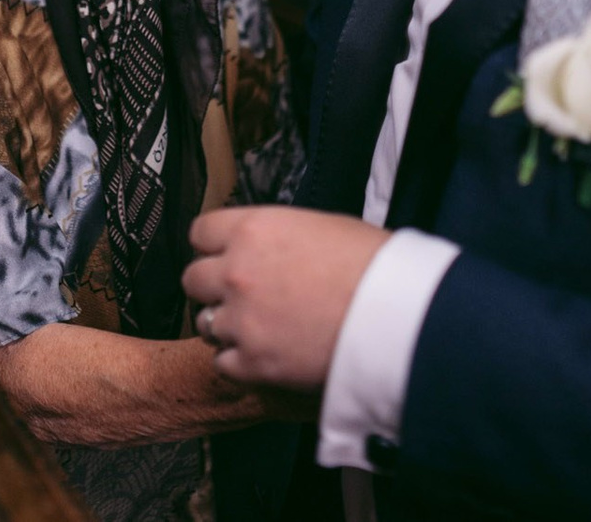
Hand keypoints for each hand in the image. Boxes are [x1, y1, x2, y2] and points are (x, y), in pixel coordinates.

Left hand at [183, 206, 391, 390]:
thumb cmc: (375, 267)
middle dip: (213, 287)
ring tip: (259, 328)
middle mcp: (236, 272)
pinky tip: (265, 354)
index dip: (213, 246)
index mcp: (253, 229)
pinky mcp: (252, 363)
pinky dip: (239, 362)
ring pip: (205, 323)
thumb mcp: (323, 226)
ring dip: (227, 326)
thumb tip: (273, 243)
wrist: (397, 315)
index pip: (200, 232)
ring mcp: (241, 320)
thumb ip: (280, 235)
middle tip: (240, 296)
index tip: (222, 255)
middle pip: (193, 280)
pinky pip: (222, 363)